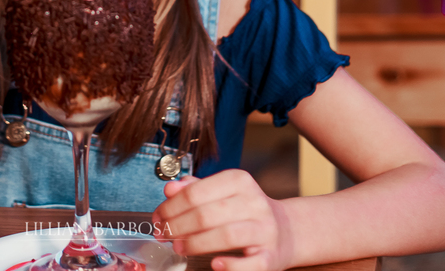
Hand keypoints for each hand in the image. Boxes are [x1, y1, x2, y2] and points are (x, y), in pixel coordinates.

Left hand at [152, 170, 295, 270]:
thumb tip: (170, 188)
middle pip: (207, 214)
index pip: (197, 192)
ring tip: (179, 247)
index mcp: (240, 181)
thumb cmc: (245, 211)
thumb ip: (195, 190)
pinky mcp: (271, 256)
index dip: (171, 207)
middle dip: (177, 226)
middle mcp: (255, 202)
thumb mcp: (222, 193)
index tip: (158, 218)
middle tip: (163, 234)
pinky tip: (215, 264)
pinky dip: (231, 265)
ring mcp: (265, 230)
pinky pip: (250, 264)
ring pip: (226, 235)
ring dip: (196, 243)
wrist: (286, 231)